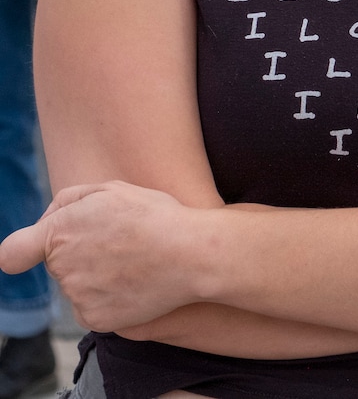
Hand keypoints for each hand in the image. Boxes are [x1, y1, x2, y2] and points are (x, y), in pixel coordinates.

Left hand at [0, 181, 207, 331]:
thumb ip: (68, 201)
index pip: (13, 253)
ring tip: (134, 260)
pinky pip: (94, 307)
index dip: (21, 252)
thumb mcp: (111, 189)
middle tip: (120, 240)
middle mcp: (62, 268)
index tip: (28, 254)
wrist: (190, 254)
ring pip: (79, 285)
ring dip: (97, 275)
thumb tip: (47, 222)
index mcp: (59, 233)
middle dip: (80, 252)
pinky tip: (135, 281)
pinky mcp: (96, 319)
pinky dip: (110, 298)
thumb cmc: (154, 215)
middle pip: (59, 263)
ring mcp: (78, 297)